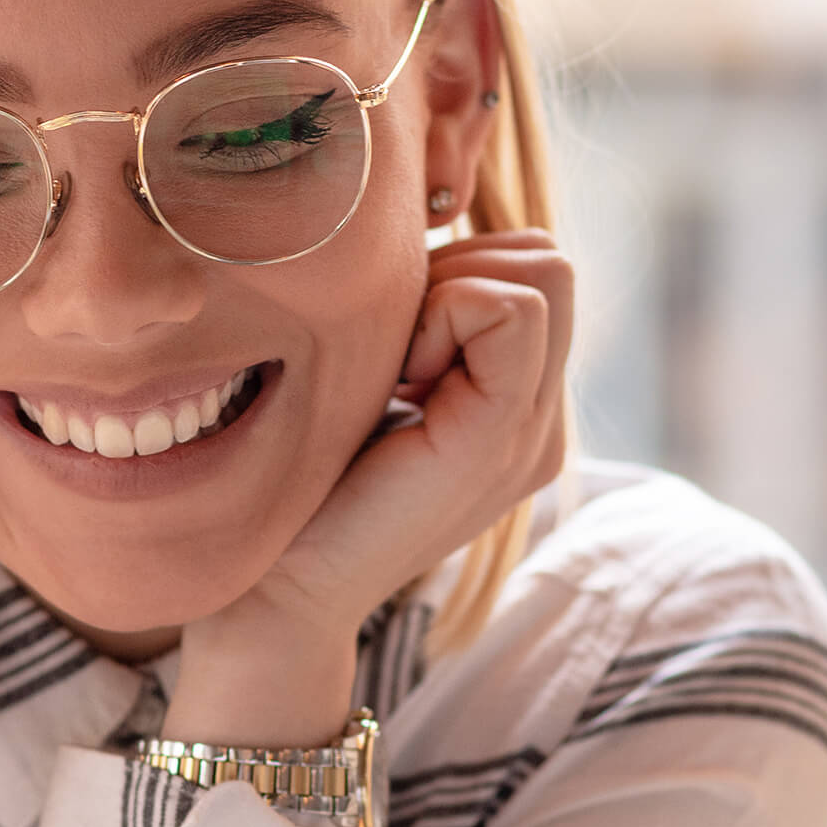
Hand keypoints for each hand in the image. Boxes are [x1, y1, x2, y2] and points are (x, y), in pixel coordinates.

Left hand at [162, 228, 575, 746]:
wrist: (275, 593)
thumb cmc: (299, 485)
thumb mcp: (374, 383)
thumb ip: (420, 324)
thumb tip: (424, 233)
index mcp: (517, 410)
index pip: (538, 270)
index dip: (460, 271)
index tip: (392, 346)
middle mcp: (542, 425)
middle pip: (551, 261)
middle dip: (462, 272)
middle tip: (393, 354)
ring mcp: (532, 436)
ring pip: (544, 272)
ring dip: (452, 293)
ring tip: (397, 374)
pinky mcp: (498, 440)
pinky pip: (511, 311)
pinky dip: (447, 313)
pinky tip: (398, 381)